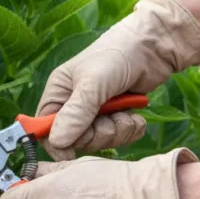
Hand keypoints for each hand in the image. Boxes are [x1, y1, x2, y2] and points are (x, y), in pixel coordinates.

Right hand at [39, 0, 199, 159]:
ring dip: (117, 131)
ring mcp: (96, 113)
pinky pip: (120, 138)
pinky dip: (130, 130)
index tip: (72, 152)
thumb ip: (75, 113)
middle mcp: (73, 106)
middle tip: (112, 119)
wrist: (154, 46)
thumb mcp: (92, 83)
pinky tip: (136, 116)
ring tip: (127, 113)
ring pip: (100, 141)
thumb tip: (56, 142)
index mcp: (58, 94)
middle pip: (76, 140)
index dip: (57, 143)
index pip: (46, 128)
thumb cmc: (116, 55)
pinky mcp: (117, 117)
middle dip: (98, 135)